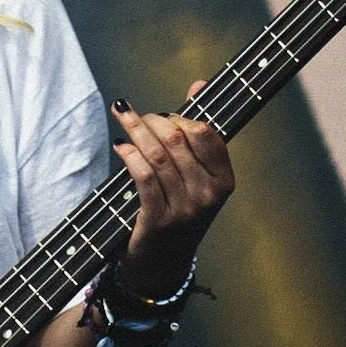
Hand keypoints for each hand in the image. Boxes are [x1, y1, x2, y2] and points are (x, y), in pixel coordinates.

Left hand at [110, 82, 233, 297]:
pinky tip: (121, 146)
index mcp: (224, 182)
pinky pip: (143, 176)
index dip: (181, 117)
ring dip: (135, 130)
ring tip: (122, 118)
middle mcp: (208, 196)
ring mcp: (185, 210)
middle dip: (151, 120)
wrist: (163, 263)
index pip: (206, 134)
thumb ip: (197, 130)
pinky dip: (129, 155)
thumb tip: (198, 83)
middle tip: (134, 115)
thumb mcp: (195, 175)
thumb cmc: (178, 209)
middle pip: (178, 140)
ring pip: (157, 155)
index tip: (162, 115)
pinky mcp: (159, 220)